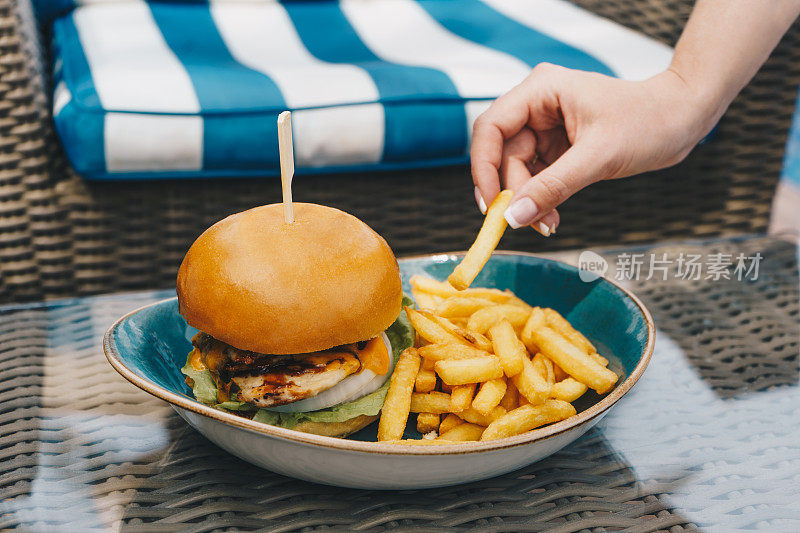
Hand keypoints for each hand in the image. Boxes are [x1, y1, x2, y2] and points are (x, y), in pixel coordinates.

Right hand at [471, 64, 713, 233]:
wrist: (683, 121)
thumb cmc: (649, 121)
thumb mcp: (598, 157)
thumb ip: (553, 187)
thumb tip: (514, 217)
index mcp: (541, 90)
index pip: (490, 128)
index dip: (483, 167)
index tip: (491, 204)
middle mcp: (537, 105)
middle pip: (502, 154)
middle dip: (513, 192)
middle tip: (524, 224)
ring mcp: (546, 127)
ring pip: (517, 170)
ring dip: (527, 201)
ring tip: (548, 224)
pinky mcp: (557, 147)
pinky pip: (535, 177)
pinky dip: (540, 200)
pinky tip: (551, 217)